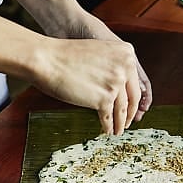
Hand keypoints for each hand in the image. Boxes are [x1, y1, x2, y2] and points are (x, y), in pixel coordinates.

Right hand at [35, 10, 150, 133]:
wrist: (47, 60)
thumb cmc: (65, 55)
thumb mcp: (98, 52)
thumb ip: (112, 64)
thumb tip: (118, 85)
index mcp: (126, 52)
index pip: (134, 80)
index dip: (132, 96)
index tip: (131, 105)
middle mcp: (125, 67)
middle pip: (133, 97)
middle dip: (130, 112)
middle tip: (128, 121)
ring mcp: (116, 84)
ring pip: (122, 110)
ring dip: (121, 123)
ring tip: (118, 130)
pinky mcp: (104, 99)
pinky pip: (109, 118)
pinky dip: (109, 126)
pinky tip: (107, 130)